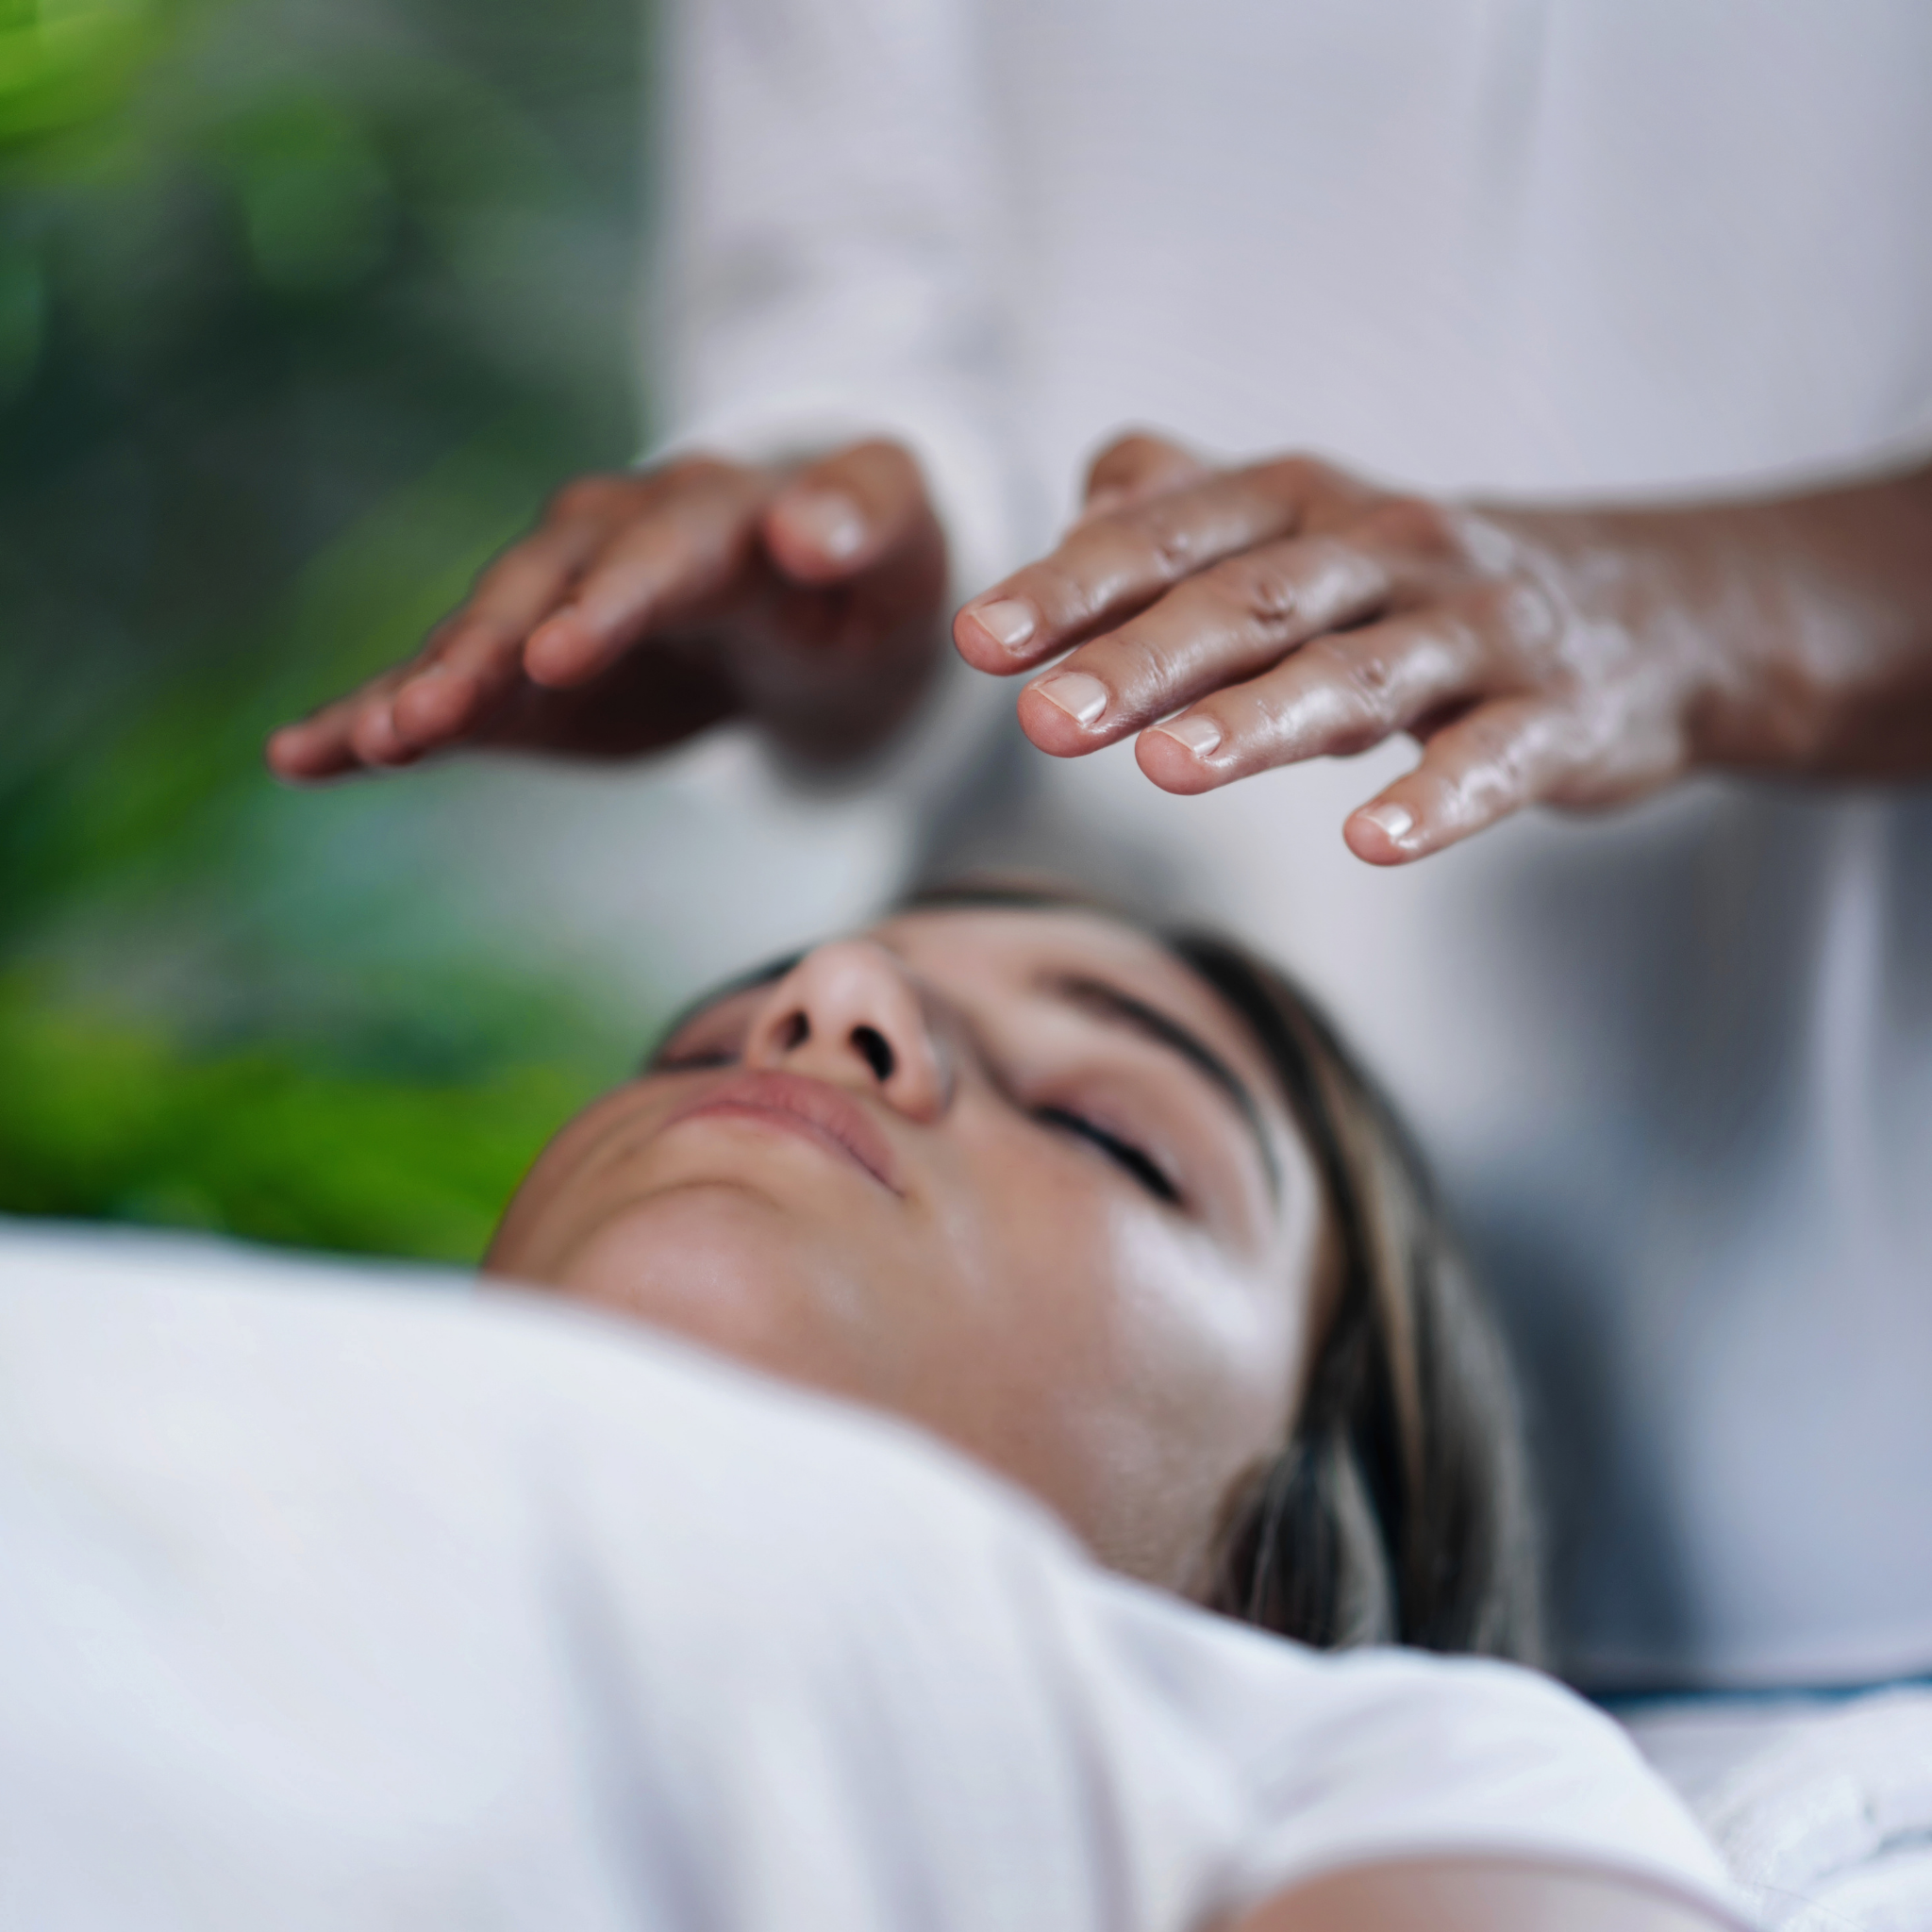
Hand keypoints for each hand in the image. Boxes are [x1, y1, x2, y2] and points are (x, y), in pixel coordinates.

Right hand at [267, 440, 946, 779]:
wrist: (815, 602)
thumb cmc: (865, 571)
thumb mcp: (896, 537)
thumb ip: (863, 520)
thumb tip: (811, 532)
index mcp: (708, 512)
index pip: (656, 550)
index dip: (608, 599)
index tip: (562, 651)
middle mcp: (608, 542)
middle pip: (537, 591)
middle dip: (485, 650)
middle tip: (432, 715)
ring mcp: (550, 603)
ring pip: (477, 641)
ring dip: (422, 689)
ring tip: (370, 744)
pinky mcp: (518, 671)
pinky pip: (443, 692)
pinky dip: (375, 722)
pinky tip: (300, 758)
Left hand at [953, 432, 1725, 865]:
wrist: (1646, 612)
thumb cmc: (1426, 582)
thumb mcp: (1305, 526)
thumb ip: (1187, 510)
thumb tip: (1076, 510)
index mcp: (1305, 505)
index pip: (1172, 535)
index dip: (1073, 584)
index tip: (978, 639)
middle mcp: (1386, 548)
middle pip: (1252, 599)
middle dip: (1143, 655)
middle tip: (1046, 717)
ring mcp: (1476, 628)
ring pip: (1359, 671)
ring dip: (1260, 720)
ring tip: (1168, 769)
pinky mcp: (1554, 713)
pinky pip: (1492, 755)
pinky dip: (1436, 798)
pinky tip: (1370, 841)